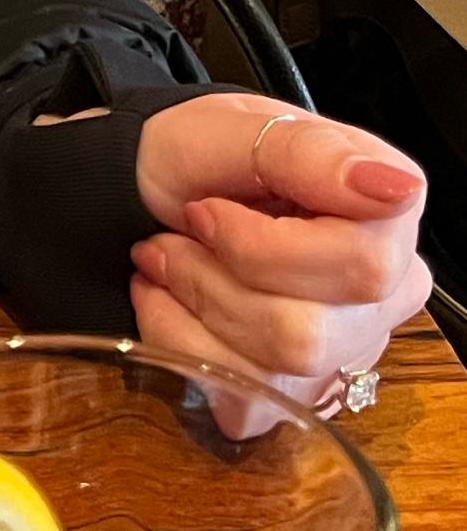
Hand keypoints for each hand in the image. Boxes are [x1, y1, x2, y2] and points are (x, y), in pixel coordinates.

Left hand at [129, 92, 429, 420]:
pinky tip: (170, 301)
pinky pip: (245, 401)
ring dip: (191, 309)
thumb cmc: (191, 152)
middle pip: (311, 334)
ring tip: (163, 261)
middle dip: (212, 279)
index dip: (263, 247)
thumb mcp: (226, 129)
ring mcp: (346, 348)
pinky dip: (180, 345)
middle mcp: (383, 291)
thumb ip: (309, 153)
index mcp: (383, 215)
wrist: (135, 186)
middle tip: (173, 234)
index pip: (363, 268)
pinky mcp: (298, 390)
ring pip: (275, 374)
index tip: (204, 210)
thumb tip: (395, 184)